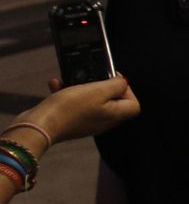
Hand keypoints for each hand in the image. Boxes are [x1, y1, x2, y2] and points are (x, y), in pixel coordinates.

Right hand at [24, 77, 139, 141]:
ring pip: (90, 100)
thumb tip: (123, 82)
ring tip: (70, 79)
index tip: (112, 79)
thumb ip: (115, 85)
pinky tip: (56, 84)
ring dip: (81, 86)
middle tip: (92, 78)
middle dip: (102, 85)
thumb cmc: (69, 108)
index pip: (133, 105)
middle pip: (113, 101)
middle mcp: (103, 121)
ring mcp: (86, 122)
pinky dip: (66, 92)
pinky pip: (73, 104)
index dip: (127, 90)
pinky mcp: (70, 121)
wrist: (40, 125)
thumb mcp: (98, 90)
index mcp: (114, 115)